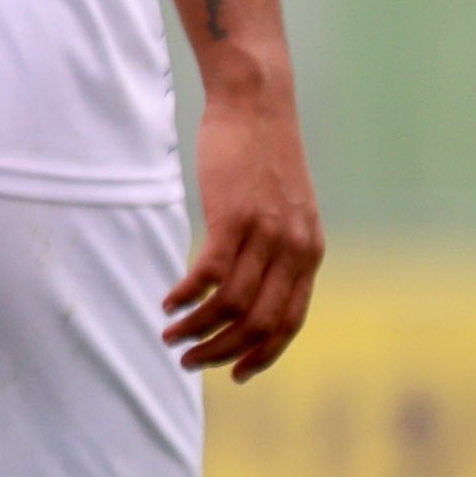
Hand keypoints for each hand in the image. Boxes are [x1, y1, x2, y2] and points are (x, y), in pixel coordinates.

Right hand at [165, 66, 321, 377]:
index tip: (234, 372)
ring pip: (231, 304)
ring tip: (170, 335)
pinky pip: (209, 274)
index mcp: (309, 254)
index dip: (261, 355)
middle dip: (222, 351)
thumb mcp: (285, 207)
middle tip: (189, 360)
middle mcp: (294, 251)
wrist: (257, 104)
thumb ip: (278, 246)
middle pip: (259, 322)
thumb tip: (253, 282)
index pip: (289, 323)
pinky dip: (185, 296)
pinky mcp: (233, 216)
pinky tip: (166, 301)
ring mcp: (265, 234)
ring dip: (196, 328)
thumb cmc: (261, 153)